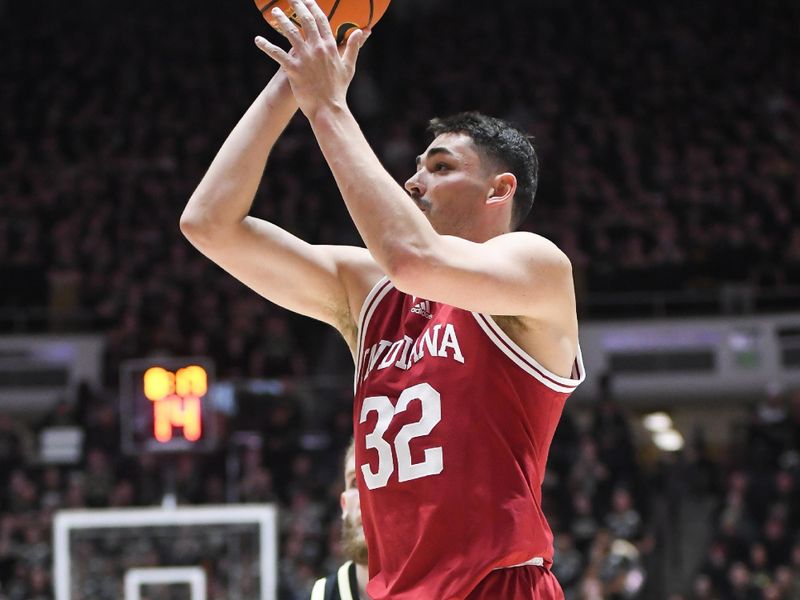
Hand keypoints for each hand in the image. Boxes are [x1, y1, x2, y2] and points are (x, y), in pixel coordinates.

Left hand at [254, 0, 369, 119]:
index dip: (313, 7)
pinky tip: (258, 40)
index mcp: (330, 46)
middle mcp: (317, 48)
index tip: (307, 0)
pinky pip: (277, 54)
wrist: (328, 107)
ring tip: (275, 11)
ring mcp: (304, 58)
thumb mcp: (349, 66)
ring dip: (281, 20)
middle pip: (306, 21)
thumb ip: (353, 47)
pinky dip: (266, 46)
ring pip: (290, 32)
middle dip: (297, 7)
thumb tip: (361, 31)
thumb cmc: (339, 89)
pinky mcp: (293, 69)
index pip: (321, 20)